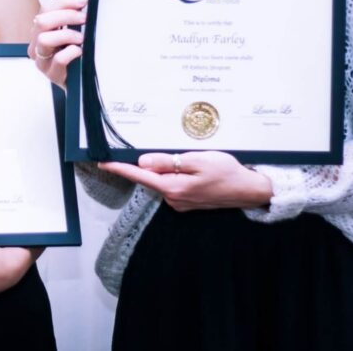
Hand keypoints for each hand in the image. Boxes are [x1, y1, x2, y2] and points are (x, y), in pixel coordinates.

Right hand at [28, 0, 85, 88]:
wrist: (78, 83)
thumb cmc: (75, 55)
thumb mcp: (72, 33)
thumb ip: (72, 18)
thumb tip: (83, 2)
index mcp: (41, 30)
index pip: (46, 8)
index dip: (64, 1)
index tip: (82, 0)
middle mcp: (37, 43)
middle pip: (42, 21)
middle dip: (66, 16)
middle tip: (83, 18)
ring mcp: (42, 60)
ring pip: (44, 39)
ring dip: (66, 35)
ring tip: (81, 39)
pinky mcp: (51, 74)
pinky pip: (58, 59)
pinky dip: (71, 52)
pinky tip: (79, 51)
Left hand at [99, 151, 272, 210]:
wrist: (250, 190)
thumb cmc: (227, 172)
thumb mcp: (197, 160)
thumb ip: (168, 162)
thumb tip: (143, 162)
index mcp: (173, 188)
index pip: (139, 176)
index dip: (120, 168)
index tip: (103, 162)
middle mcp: (173, 199)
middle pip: (150, 178)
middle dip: (145, 165)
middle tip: (149, 150)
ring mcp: (180, 202)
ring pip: (162, 181)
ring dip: (165, 169)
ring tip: (186, 160)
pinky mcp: (187, 202)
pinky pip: (173, 185)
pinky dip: (174, 176)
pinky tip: (190, 170)